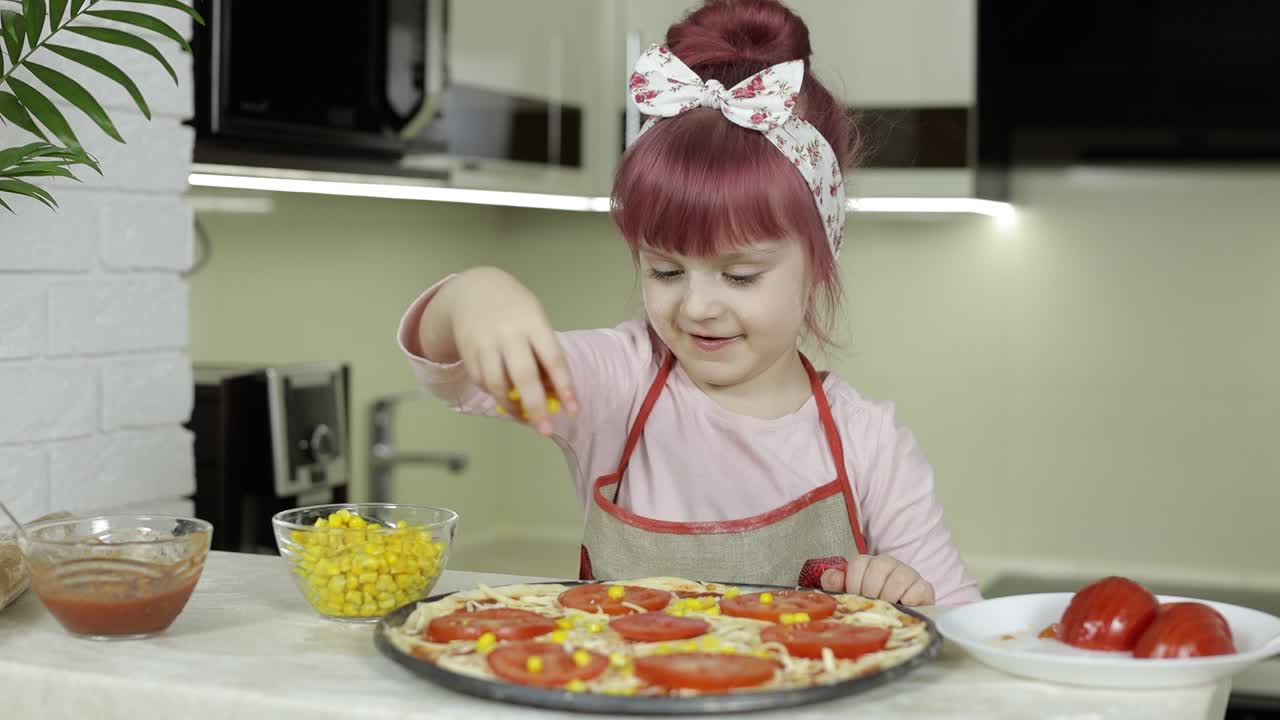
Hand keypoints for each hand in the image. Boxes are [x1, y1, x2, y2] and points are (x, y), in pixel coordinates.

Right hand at [427, 267, 577, 434]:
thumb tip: (554, 394)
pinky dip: (495, 395)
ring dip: (512, 406)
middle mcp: (509, 334)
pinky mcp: (468, 352)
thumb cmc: (517, 311)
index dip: (565, 387)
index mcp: (534, 323)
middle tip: (546, 430)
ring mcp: (485, 343)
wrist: (474, 290)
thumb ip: (545, 355)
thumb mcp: (536, 322)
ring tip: (525, 417)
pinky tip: (506, 398)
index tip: (572, 411)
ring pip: (497, 383)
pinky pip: (482, 381)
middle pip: (523, 376)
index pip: (553, 359)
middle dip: (536, 406)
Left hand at [819, 554, 934, 605]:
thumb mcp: (851, 598)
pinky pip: (918, 589)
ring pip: (898, 576)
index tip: (856, 597)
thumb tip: (831, 578)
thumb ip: (836, 586)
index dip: (854, 582)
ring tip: (887, 609)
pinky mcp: (924, 588)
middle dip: (870, 591)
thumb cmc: (873, 610)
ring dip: (889, 597)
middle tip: (871, 605)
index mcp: (869, 565)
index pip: (859, 562)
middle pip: (878, 566)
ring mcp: (908, 574)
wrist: (901, 624)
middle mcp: (889, 565)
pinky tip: (904, 607)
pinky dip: (909, 600)